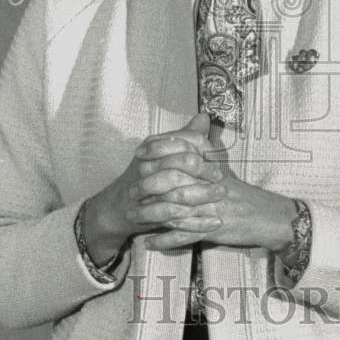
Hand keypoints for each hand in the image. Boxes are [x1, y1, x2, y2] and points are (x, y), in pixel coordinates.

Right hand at [82, 113, 223, 263]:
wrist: (117, 208)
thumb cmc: (144, 177)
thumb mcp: (162, 152)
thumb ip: (184, 136)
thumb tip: (204, 117)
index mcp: (152, 147)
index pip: (183, 141)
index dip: (203, 148)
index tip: (217, 156)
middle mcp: (147, 165)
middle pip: (182, 164)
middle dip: (206, 170)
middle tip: (222, 176)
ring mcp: (147, 190)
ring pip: (181, 191)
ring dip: (205, 195)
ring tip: (223, 195)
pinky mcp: (150, 214)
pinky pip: (178, 218)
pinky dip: (199, 223)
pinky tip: (215, 222)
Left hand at [142, 117, 296, 253]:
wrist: (267, 217)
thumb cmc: (242, 192)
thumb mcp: (224, 165)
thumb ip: (207, 144)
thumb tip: (200, 116)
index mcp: (212, 167)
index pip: (182, 153)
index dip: (158, 151)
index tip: (139, 153)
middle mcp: (210, 185)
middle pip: (173, 181)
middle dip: (148, 185)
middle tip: (130, 189)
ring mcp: (210, 208)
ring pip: (175, 209)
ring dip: (150, 215)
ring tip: (132, 216)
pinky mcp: (212, 229)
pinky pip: (184, 236)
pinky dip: (166, 240)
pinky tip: (149, 242)